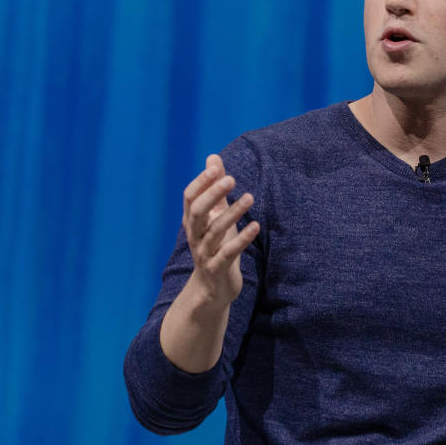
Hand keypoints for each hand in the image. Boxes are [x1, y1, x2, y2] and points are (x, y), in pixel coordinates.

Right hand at [182, 154, 259, 307]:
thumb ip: (214, 188)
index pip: (190, 198)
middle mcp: (195, 236)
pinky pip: (229, 253)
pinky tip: (256, 226)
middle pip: (197, 212)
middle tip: (231, 179)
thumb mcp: (214, 215)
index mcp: (192, 221)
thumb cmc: (215, 245)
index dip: (201, 183)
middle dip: (212, 194)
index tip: (215, 168)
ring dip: (232, 214)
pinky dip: (242, 239)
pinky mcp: (219, 269)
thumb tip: (213, 157)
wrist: (211, 289)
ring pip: (215, 232)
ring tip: (250, 197)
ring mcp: (205, 253)